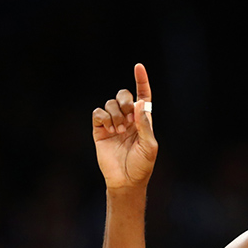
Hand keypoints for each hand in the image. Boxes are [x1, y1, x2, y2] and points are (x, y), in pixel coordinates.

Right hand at [92, 63, 156, 188]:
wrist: (126, 181)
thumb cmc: (142, 165)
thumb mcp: (149, 145)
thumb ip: (145, 124)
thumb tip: (140, 103)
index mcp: (143, 120)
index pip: (143, 96)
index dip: (141, 80)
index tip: (138, 66)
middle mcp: (128, 119)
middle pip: (124, 95)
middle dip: (126, 101)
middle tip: (129, 116)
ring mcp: (113, 124)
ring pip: (110, 103)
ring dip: (116, 114)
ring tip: (120, 130)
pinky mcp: (100, 130)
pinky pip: (98, 113)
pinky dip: (103, 117)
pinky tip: (110, 128)